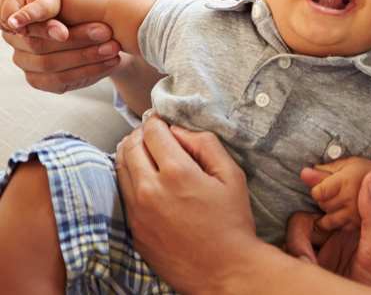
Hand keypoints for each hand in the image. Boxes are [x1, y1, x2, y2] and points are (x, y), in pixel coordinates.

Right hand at [1, 0, 122, 92]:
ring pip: (47, 64)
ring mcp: (25, 59)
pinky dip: (87, 72)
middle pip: (37, 44)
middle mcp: (17, 34)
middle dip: (74, 40)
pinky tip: (110, 62)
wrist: (114, 27)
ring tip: (112, 47)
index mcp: (21, 6)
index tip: (63, 31)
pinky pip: (57, 81)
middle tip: (104, 32)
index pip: (20, 18)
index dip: (42, 26)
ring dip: (84, 57)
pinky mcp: (40, 79)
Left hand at [114, 114, 260, 293]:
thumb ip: (206, 145)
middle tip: (152, 131)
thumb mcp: (231, 176)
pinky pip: (122, 193)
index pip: (153, 132)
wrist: (223, 270)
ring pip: (120, 168)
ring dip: (129, 152)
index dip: (157, 121)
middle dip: (140, 133)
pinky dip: (128, 176)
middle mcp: (150, 190)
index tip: (162, 119)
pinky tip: (142, 175)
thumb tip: (180, 131)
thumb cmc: (232, 222)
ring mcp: (138, 211)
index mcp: (177, 173)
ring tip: (144, 148)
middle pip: (130, 146)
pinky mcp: (133, 229)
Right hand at [285, 172, 370, 290]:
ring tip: (312, 272)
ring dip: (295, 257)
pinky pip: (288, 265)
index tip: (309, 206)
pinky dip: (290, 271)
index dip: (312, 202)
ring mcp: (316, 256)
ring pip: (290, 246)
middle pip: (299, 226)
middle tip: (309, 262)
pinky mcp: (308, 272)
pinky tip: (305, 279)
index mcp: (344, 226)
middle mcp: (327, 239)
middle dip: (298, 243)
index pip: (321, 207)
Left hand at [301, 157, 370, 231]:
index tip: (324, 184)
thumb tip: (303, 173)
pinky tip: (344, 211)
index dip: (318, 187)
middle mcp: (351, 199)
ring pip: (328, 219)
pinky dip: (338, 221)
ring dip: (330, 211)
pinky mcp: (358, 226)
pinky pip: (338, 227)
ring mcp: (355, 215)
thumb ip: (323, 171)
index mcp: (347, 181)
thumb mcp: (345, 164)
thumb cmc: (364, 171)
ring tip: (339, 201)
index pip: (318, 191)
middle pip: (322, 204)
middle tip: (336, 191)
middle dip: (325, 198)